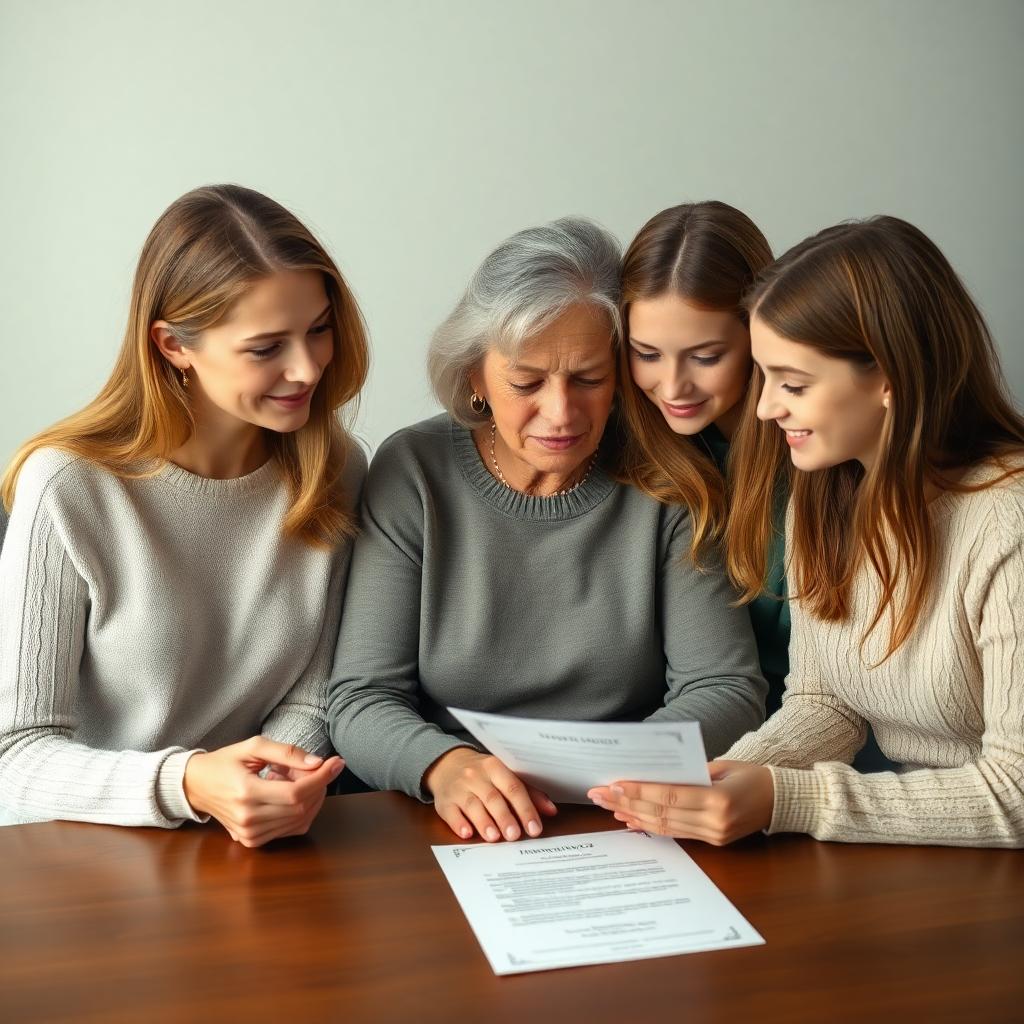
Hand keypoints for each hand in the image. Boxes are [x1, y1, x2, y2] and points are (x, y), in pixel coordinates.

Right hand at [183, 736, 344, 847]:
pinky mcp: (252, 841)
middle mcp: (247, 819)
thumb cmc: (225, 762)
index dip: (321, 778)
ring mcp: (249, 834)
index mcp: (246, 793)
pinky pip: (291, 829)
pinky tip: (293, 794)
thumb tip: (317, 762)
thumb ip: (287, 752)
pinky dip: (302, 811)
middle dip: (319, 785)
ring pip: (300, 820)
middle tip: (319, 766)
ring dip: (312, 798)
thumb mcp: (253, 746)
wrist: (196, 786)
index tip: (337, 762)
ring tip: (300, 777)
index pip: (296, 792)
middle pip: (301, 807)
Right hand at [423, 747, 557, 841]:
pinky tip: (467, 833)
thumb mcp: (505, 776)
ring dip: (484, 822)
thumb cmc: (483, 774)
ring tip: (495, 837)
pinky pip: (451, 813)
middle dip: (505, 817)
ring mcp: (458, 788)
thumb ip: (529, 793)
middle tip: (515, 835)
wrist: (447, 765)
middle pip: (493, 797)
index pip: (513, 787)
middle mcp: (476, 776)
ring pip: (472, 805)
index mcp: (495, 767)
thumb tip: (551, 811)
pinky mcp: (444, 802)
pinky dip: (459, 824)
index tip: (534, 828)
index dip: (525, 809)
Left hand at [586, 760, 773, 845]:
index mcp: (719, 799)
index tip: (614, 785)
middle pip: (662, 813)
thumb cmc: (752, 775)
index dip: (639, 792)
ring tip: (610, 807)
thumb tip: (651, 775)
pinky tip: (632, 820)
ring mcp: (714, 835)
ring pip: (666, 827)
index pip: (670, 795)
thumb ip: (689, 772)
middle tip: (600, 795)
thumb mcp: (722, 765)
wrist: (782, 800)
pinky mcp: (713, 842)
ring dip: (634, 816)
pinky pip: (677, 834)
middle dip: (627, 804)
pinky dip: (652, 827)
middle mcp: (715, 822)